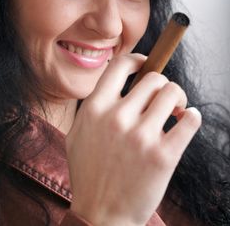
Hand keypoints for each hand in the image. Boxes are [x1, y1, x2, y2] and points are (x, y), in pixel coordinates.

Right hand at [66, 54, 200, 225]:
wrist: (100, 215)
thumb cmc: (89, 173)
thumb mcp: (78, 134)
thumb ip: (93, 106)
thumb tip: (118, 83)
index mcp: (94, 109)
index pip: (119, 66)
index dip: (137, 60)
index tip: (147, 64)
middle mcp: (117, 118)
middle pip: (154, 78)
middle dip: (163, 85)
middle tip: (164, 100)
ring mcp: (141, 137)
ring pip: (172, 93)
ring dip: (178, 99)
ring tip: (175, 112)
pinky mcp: (163, 156)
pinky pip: (190, 120)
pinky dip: (193, 117)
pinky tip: (187, 121)